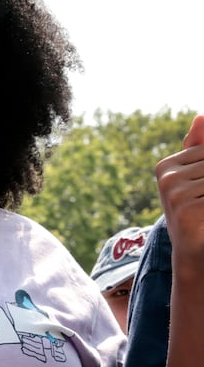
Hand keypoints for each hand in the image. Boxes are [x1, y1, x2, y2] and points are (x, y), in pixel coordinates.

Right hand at [155, 115, 203, 256]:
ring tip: (202, 208)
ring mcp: (174, 191)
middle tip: (201, 198)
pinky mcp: (185, 207)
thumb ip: (200, 147)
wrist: (192, 250)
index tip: (199, 188)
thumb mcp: (197, 178)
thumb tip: (202, 116)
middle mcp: (166, 176)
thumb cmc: (197, 211)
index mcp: (166, 167)